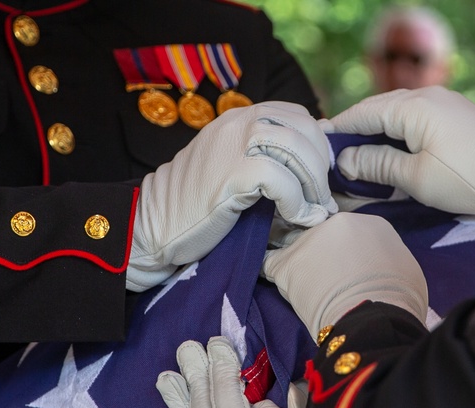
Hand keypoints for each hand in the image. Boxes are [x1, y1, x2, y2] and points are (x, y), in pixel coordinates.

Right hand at [127, 102, 336, 290]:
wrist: (153, 225)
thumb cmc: (195, 204)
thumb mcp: (231, 165)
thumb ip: (264, 156)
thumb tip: (314, 162)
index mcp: (240, 117)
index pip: (299, 115)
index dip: (317, 147)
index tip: (319, 178)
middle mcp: (239, 122)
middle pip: (305, 131)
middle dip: (321, 168)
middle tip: (321, 199)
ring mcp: (234, 144)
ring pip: (298, 151)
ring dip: (314, 186)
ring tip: (312, 212)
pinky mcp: (232, 173)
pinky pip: (282, 180)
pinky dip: (297, 203)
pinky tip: (295, 218)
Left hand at [262, 212, 427, 337]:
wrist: (374, 320)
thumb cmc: (399, 301)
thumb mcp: (407, 269)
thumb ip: (388, 258)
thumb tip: (381, 266)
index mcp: (371, 223)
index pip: (353, 234)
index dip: (350, 254)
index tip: (351, 272)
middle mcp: (338, 223)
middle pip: (324, 235)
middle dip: (324, 255)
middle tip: (329, 281)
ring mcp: (310, 240)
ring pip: (298, 246)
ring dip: (300, 263)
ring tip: (306, 287)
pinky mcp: (287, 263)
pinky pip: (270, 262)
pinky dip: (272, 271)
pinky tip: (274, 280)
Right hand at [325, 86, 474, 220]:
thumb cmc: (469, 179)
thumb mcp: (416, 177)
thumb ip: (377, 165)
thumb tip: (346, 160)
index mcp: (414, 106)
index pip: (363, 113)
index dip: (338, 129)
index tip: (315, 143)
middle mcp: (427, 96)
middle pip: (378, 109)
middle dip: (354, 130)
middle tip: (331, 153)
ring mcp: (444, 102)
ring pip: (397, 113)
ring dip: (376, 131)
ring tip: (355, 154)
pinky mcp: (456, 114)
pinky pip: (416, 117)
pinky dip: (397, 131)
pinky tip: (388, 149)